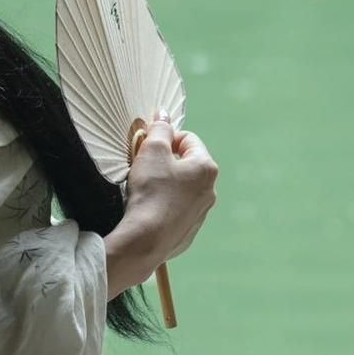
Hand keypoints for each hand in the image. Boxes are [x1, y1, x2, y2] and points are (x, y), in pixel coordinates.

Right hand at [124, 109, 218, 263]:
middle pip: (186, 164)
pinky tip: (148, 210)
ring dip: (165, 184)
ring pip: (181, 188)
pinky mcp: (187, 232)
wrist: (145, 240)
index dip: (165, 138)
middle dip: (165, 162)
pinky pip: (175, 211)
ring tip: (144, 189)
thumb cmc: (151, 190)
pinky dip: (163, 206)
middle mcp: (209, 191)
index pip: (188, 139)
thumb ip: (160, 129)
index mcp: (206, 168)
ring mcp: (200, 214)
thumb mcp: (152, 150)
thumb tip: (164, 114)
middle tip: (143, 166)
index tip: (147, 146)